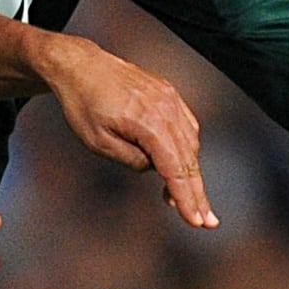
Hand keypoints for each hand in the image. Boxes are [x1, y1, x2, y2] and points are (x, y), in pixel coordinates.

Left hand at [36, 38, 216, 229]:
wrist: (80, 65)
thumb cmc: (83, 104)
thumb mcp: (97, 142)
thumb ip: (130, 160)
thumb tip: (154, 169)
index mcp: (148, 122)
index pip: (174, 168)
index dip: (186, 197)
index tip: (196, 221)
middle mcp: (166, 108)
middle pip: (189, 159)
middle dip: (198, 193)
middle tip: (208, 223)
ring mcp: (170, 99)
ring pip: (191, 144)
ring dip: (192, 174)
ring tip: (188, 203)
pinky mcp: (169, 94)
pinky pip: (187, 127)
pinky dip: (187, 150)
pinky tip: (182, 168)